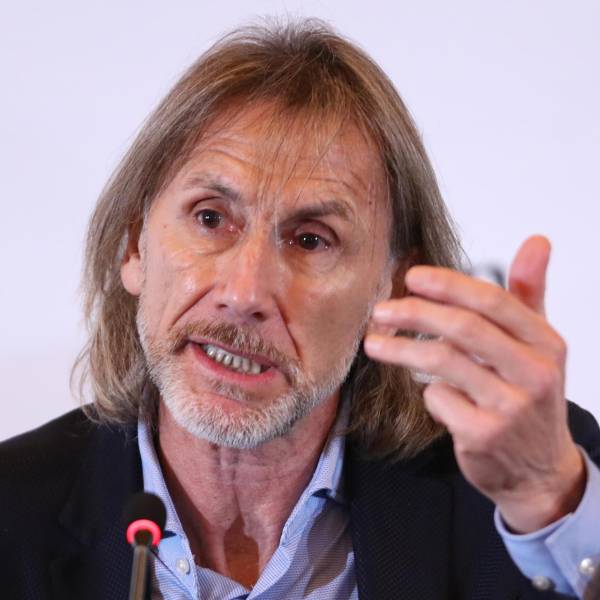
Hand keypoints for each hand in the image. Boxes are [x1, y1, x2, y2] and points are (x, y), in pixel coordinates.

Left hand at [364, 235, 584, 532]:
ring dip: (400, 349)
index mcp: (545, 343)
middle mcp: (534, 373)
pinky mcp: (483, 435)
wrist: (540, 469)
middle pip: (463, 328)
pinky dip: (425, 391)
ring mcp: (510, 407)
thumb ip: (529, 293)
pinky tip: (429, 391)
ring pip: (443, 362)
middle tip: (381, 311)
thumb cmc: (530, 394)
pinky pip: (437, 399)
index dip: (448, 285)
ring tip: (374, 342)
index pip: (493, 302)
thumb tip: (536, 240)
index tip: (412, 277)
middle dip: (415, 313)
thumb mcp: (537, 345)